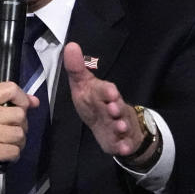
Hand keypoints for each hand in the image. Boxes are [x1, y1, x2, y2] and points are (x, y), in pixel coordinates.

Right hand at [0, 82, 39, 193]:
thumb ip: (10, 104)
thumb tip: (34, 101)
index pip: (10, 89)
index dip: (22, 99)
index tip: (23, 107)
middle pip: (20, 114)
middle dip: (20, 126)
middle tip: (7, 134)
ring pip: (20, 134)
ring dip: (17, 143)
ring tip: (4, 145)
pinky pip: (15, 150)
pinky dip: (13, 156)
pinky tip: (2, 155)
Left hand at [63, 41, 144, 156]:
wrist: (114, 127)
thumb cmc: (96, 103)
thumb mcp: (84, 87)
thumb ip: (77, 69)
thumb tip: (70, 45)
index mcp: (104, 94)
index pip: (106, 91)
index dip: (108, 92)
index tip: (110, 92)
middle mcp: (114, 108)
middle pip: (116, 107)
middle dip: (116, 107)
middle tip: (113, 109)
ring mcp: (120, 124)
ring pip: (122, 125)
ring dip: (121, 126)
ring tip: (120, 128)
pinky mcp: (122, 141)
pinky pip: (124, 144)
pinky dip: (124, 146)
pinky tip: (123, 148)